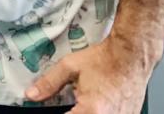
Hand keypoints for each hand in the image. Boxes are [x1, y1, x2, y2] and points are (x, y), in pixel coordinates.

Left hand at [26, 35, 154, 112]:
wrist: (131, 56)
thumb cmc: (105, 60)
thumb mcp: (70, 67)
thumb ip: (49, 83)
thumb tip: (31, 95)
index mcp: (92, 111)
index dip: (56, 112)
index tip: (50, 108)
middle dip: (73, 111)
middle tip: (72, 102)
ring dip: (83, 111)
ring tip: (85, 101)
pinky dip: (98, 112)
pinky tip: (97, 103)